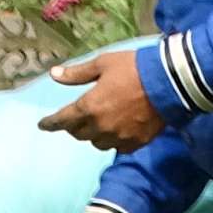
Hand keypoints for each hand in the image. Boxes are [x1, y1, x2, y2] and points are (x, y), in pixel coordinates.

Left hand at [40, 47, 161, 152]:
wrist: (170, 81)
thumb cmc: (134, 68)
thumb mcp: (103, 64)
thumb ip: (77, 74)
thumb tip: (53, 75)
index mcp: (89, 107)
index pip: (62, 120)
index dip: (50, 123)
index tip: (43, 125)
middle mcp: (100, 126)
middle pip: (78, 134)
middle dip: (73, 126)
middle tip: (75, 118)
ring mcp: (119, 137)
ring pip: (97, 143)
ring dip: (93, 134)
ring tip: (98, 123)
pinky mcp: (136, 143)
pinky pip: (117, 148)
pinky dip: (113, 141)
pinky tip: (116, 131)